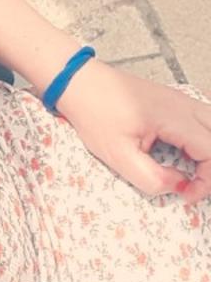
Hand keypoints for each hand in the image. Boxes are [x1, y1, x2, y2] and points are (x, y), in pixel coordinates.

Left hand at [51, 59, 210, 204]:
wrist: (82, 85)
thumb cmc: (96, 116)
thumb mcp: (118, 155)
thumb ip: (150, 176)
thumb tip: (177, 186)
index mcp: (175, 118)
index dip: (207, 179)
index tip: (187, 195)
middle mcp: (186, 106)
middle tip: (192, 187)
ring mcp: (183, 101)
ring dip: (208, 154)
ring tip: (190, 173)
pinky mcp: (175, 102)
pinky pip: (203, 122)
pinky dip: (202, 141)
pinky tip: (184, 156)